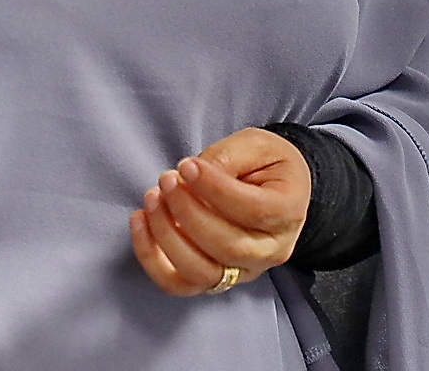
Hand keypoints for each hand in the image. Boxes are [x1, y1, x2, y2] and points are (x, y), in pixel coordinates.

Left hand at [129, 127, 309, 297]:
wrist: (272, 188)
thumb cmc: (265, 163)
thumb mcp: (256, 145)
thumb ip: (228, 158)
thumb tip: (192, 177)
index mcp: (288, 212)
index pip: (252, 210)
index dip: (215, 189)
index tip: (186, 166)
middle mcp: (270, 251)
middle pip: (227, 246)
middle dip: (188, 212)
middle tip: (167, 179)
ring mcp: (243, 272)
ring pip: (202, 272)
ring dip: (167, 236)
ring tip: (152, 199)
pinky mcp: (214, 280)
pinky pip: (179, 284)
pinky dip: (152, 259)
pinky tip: (140, 223)